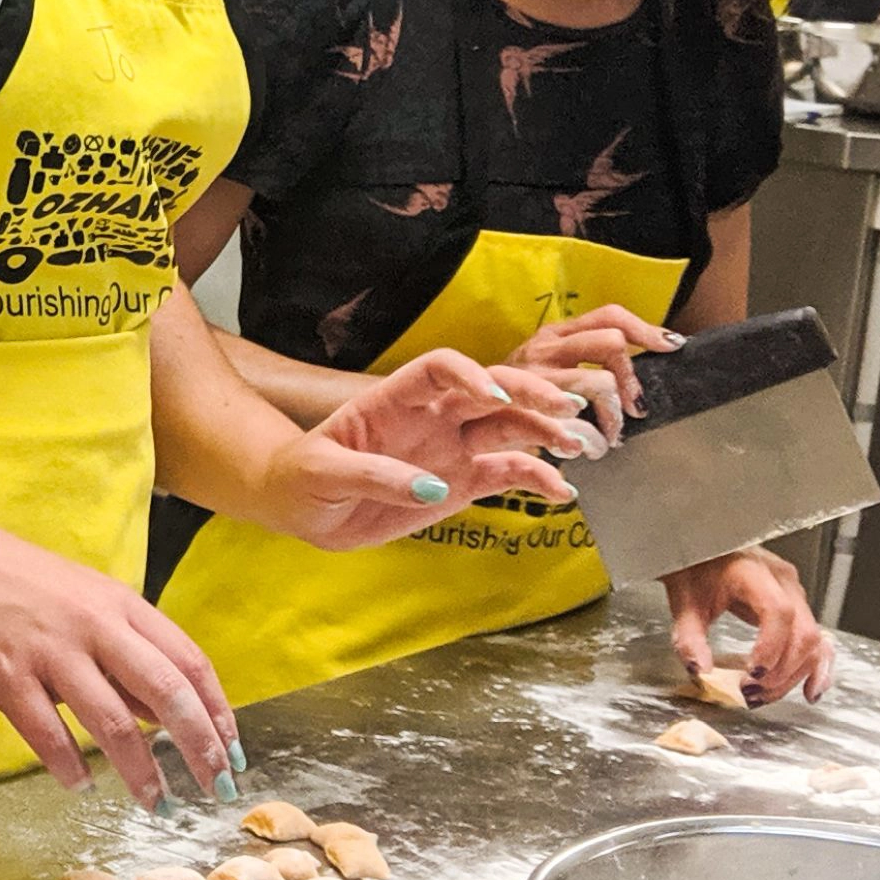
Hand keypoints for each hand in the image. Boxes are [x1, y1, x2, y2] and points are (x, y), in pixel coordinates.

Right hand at [0, 508, 236, 804]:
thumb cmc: (6, 576)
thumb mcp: (79, 598)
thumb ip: (120, 650)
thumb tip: (158, 711)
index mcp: (118, 603)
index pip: (189, 661)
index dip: (218, 711)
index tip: (232, 750)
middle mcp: (93, 625)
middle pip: (167, 693)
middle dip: (200, 748)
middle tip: (216, 787)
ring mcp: (49, 651)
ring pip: (114, 723)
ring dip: (141, 772)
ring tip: (155, 804)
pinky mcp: (4, 674)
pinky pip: (47, 734)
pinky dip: (69, 767)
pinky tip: (80, 786)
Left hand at [269, 353, 578, 549]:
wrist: (305, 510)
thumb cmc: (303, 477)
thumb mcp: (322, 473)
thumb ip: (373, 474)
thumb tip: (428, 487)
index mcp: (393, 399)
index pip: (437, 370)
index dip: (468, 374)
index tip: (494, 395)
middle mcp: (431, 417)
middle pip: (488, 391)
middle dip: (528, 393)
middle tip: (565, 406)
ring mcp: (450, 448)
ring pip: (507, 429)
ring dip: (543, 431)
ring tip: (576, 444)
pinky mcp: (461, 483)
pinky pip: (505, 475)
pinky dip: (537, 479)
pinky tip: (562, 491)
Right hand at [501, 306, 680, 445]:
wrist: (455, 425)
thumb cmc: (507, 407)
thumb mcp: (544, 377)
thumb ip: (581, 370)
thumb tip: (633, 387)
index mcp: (553, 337)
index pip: (609, 317)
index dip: (645, 330)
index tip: (672, 348)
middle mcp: (542, 348)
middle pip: (610, 343)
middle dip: (629, 380)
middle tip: (632, 411)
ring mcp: (529, 376)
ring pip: (595, 383)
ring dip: (610, 417)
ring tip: (607, 439)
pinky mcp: (516, 406)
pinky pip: (570, 423)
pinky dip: (588, 444)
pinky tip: (583, 459)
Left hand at [665, 548, 836, 701]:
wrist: (702, 544)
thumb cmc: (695, 566)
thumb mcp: (685, 601)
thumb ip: (689, 637)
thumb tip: (701, 671)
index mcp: (753, 573)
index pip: (779, 612)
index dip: (771, 648)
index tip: (752, 674)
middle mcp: (783, 581)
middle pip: (802, 633)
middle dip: (781, 671)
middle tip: (751, 692)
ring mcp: (795, 593)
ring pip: (813, 642)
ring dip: (793, 675)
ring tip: (763, 694)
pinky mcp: (797, 606)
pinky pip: (818, 640)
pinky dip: (816, 668)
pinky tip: (808, 690)